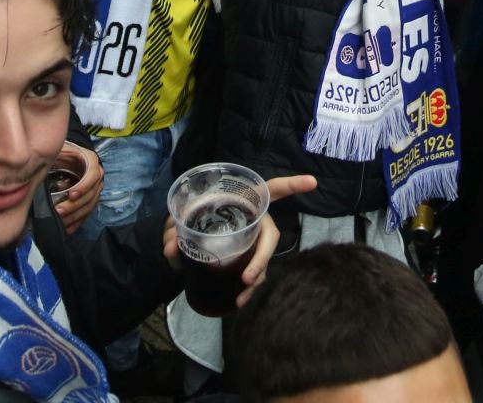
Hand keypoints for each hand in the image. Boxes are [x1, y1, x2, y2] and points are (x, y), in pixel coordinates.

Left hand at [55, 142, 102, 232]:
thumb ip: (58, 153)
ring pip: (89, 206)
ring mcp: (94, 190)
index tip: (71, 194)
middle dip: (75, 205)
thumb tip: (48, 161)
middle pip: (91, 194)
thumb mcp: (60, 149)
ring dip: (75, 216)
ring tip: (61, 222)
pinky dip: (77, 222)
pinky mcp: (89, 200)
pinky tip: (67, 229)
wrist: (66, 157)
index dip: (83, 186)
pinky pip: (86, 213)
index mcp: (91, 162)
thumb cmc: (62, 152)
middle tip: (59, 211)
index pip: (93, 176)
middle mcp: (97, 176)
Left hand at [162, 173, 318, 308]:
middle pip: (269, 236)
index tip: (313, 182)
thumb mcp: (184, 221)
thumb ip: (175, 230)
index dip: (292, 184)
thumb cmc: (194, 219)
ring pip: (264, 258)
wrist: (189, 238)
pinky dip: (249, 287)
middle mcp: (255, 220)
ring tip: (243, 295)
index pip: (272, 190)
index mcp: (246, 201)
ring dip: (257, 276)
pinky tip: (239, 301)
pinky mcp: (250, 258)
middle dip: (262, 257)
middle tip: (248, 277)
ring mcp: (255, 241)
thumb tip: (169, 246)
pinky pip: (256, 272)